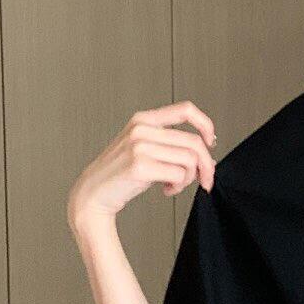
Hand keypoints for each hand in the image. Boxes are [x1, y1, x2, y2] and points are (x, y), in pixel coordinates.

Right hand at [67, 100, 217, 235]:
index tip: (211, 142)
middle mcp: (142, 129)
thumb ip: (168, 144)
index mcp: (143, 119)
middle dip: (206, 165)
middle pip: (194, 142)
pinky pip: (179, 175)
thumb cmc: (119, 174)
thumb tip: (206, 154)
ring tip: (175, 185)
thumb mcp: (141, 148)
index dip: (205, 124)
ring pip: (189, 159)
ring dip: (189, 178)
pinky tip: (166, 190)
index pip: (186, 109)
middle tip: (205, 180)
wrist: (92, 194)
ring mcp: (140, 146)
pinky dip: (178, 187)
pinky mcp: (140, 166)